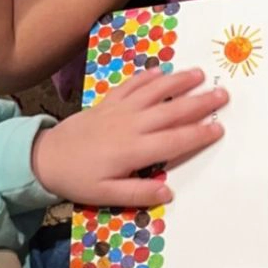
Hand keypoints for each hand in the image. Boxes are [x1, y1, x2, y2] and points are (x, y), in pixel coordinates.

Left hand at [32, 66, 227, 207]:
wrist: (45, 157)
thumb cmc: (78, 179)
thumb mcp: (106, 195)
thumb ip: (138, 194)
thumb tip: (168, 193)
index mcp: (133, 150)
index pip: (173, 141)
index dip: (198, 134)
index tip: (219, 128)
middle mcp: (130, 125)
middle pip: (171, 111)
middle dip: (199, 103)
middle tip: (223, 94)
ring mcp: (119, 110)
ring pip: (154, 92)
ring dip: (178, 82)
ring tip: (200, 74)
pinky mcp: (108, 102)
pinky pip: (131, 85)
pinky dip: (147, 77)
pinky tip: (162, 71)